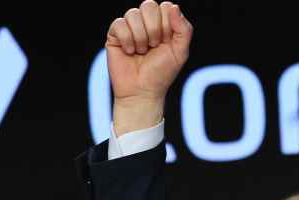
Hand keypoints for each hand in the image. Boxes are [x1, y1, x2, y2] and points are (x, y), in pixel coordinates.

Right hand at [106, 1, 192, 133]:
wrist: (142, 91)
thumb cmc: (161, 73)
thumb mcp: (180, 52)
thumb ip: (184, 29)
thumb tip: (173, 7)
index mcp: (163, 23)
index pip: (166, 6)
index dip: (167, 24)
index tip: (166, 42)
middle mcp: (146, 22)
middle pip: (149, 5)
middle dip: (154, 28)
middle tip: (153, 46)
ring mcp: (130, 27)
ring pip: (133, 14)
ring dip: (140, 37)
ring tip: (141, 52)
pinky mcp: (115, 34)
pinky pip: (119, 24)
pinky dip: (127, 40)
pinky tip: (129, 52)